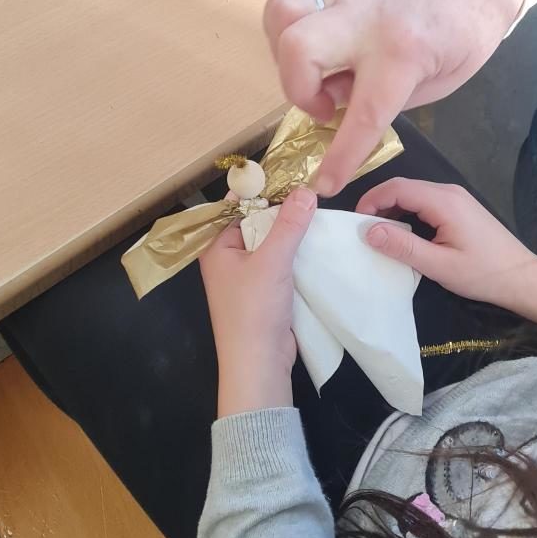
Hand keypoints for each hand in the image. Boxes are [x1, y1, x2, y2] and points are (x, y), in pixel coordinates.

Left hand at [201, 187, 316, 415]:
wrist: (259, 363)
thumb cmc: (254, 310)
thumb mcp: (272, 261)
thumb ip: (289, 225)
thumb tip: (306, 190)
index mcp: (216, 248)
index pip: (236, 207)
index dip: (261, 190)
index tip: (290, 174)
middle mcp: (229, 259)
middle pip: (257, 223)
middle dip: (282, 210)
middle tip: (312, 191)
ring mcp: (248, 277)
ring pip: (272, 244)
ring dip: (292, 233)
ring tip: (320, 212)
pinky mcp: (266, 292)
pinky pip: (282, 263)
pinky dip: (297, 254)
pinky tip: (319, 243)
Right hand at [263, 0, 523, 196]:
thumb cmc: (468, 30)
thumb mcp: (441, 82)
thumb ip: (390, 98)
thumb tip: (341, 104)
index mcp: (403, 52)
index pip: (363, 114)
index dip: (340, 158)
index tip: (326, 184)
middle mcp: (367, 20)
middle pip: (298, 48)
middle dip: (298, 90)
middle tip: (325, 107)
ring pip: (284, 13)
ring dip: (284, 54)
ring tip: (311, 74)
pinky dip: (284, 23)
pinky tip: (306, 47)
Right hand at [356, 179, 536, 325]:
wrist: (522, 278)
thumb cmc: (482, 274)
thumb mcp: (438, 265)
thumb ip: (403, 246)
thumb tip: (368, 231)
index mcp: (444, 201)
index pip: (397, 187)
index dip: (371, 200)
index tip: (355, 222)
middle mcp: (449, 191)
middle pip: (404, 187)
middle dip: (379, 204)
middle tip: (362, 230)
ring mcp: (457, 197)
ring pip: (414, 194)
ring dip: (393, 209)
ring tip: (378, 234)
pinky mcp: (460, 207)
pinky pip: (426, 201)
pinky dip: (408, 212)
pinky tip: (402, 233)